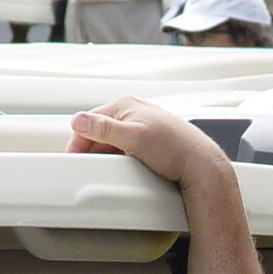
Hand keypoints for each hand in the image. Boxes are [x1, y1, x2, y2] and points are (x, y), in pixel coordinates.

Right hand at [68, 98, 233, 188]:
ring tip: (103, 168)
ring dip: (103, 154)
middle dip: (90, 149)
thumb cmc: (173, 148)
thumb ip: (104, 129)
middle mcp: (132, 111)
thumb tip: (79, 120)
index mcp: (125, 105)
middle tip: (87, 167)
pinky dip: (116, 157)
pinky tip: (120, 167)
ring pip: (110, 140)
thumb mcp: (134, 138)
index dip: (78, 141)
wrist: (199, 164)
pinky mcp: (146, 139)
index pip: (89, 121)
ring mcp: (139, 125)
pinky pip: (122, 147)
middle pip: (98, 131)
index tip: (74, 158)